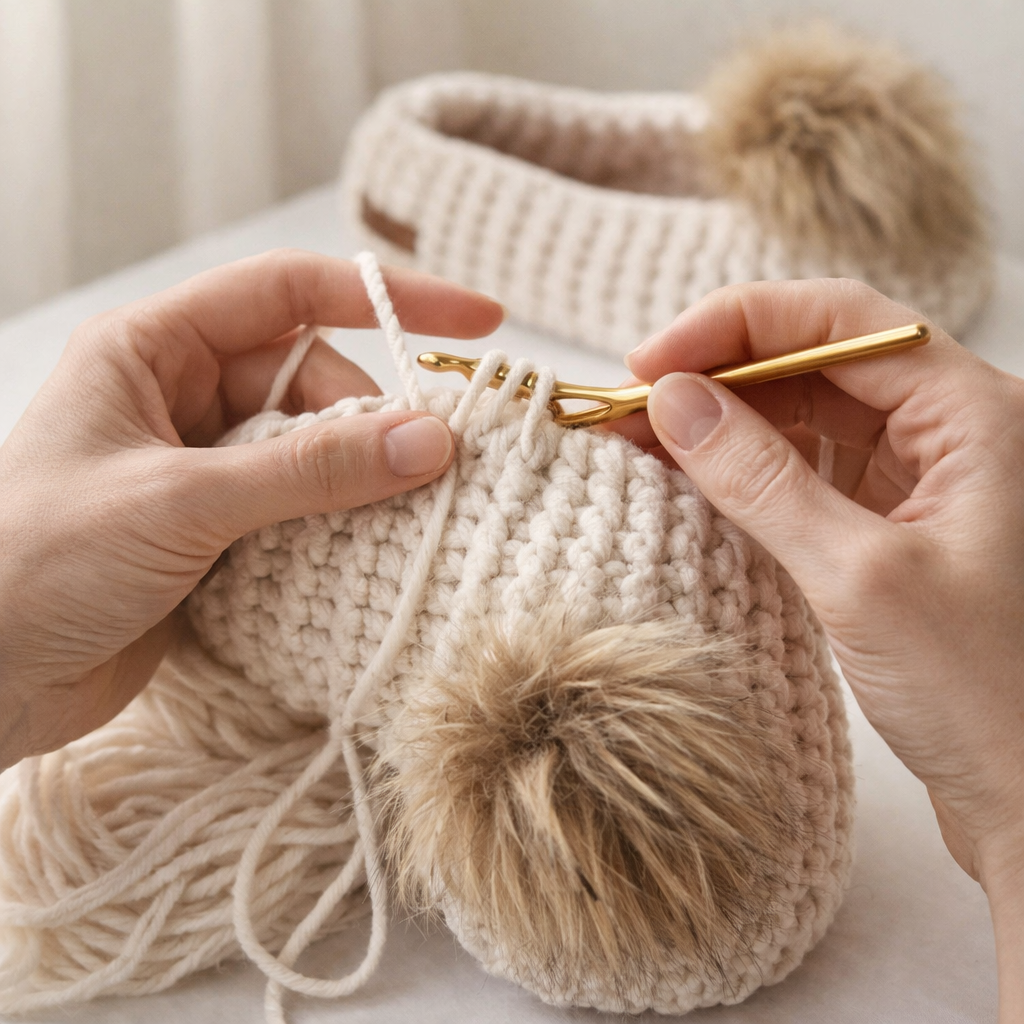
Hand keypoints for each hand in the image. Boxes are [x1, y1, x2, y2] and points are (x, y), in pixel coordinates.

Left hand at [0, 249, 503, 769]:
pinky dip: (337, 529)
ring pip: (312, 451)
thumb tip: (430, 439)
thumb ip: (308, 469)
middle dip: (372, 420)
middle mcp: (181, 398)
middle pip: (312, 381)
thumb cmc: (36, 563)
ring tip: (403, 521)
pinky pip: (300, 511)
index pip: (290, 293)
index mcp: (154, 349)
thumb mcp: (181, 502)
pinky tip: (365, 555)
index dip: (387, 297)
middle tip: (428, 469)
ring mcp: (200, 468)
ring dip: (359, 483)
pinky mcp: (215, 534)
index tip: (479, 322)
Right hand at [621, 279, 1023, 1020]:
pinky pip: (802, 472)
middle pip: (813, 361)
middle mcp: (947, 430)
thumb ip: (761, 480)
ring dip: (723, 422)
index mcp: (972, 412)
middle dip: (718, 374)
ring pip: (802, 416)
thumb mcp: (858, 575)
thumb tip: (673, 403)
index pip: (839, 321)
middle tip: (632, 406)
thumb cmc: (986, 692)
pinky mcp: (884, 526)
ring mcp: (914, 478)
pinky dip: (742, 471)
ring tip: (643, 440)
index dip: (736, 326)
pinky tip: (690, 479)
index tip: (652, 363)